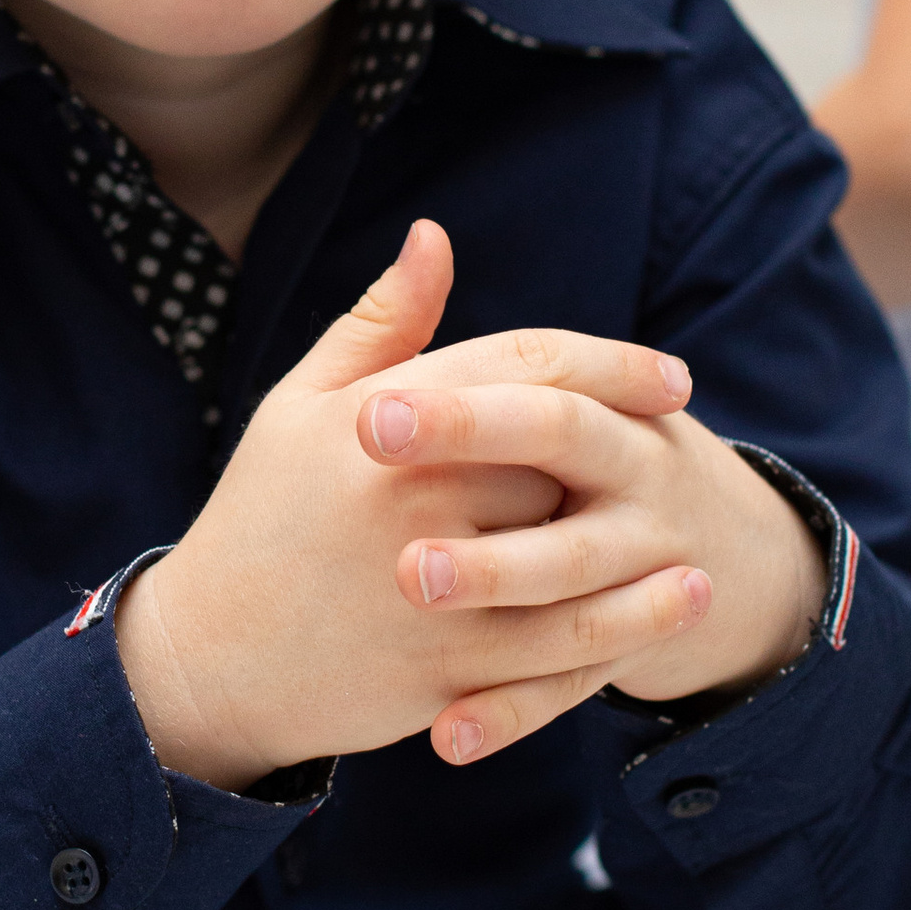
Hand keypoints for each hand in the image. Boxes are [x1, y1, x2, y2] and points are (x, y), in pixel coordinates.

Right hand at [116, 218, 733, 789]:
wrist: (208, 657)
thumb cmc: (262, 515)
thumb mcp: (298, 407)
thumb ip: (381, 324)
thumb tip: (436, 235)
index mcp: (380, 424)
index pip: (523, 371)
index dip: (609, 367)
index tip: (671, 379)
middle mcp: (409, 503)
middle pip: (554, 460)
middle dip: (619, 454)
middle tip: (682, 449)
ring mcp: (427, 594)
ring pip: (568, 570)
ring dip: (644, 566)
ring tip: (702, 558)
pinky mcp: (438, 673)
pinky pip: (548, 658)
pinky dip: (614, 639)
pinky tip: (659, 623)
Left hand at [359, 316, 825, 760]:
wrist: (739, 569)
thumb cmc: (596, 466)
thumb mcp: (553, 404)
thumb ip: (470, 344)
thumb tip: (425, 234)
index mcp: (604, 404)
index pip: (543, 372)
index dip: (461, 387)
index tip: (371, 404)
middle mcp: (636, 472)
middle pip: (564, 445)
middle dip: (477, 443)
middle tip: (374, 449)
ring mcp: (644, 562)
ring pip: (570, 570)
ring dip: (494, 574)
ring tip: (408, 582)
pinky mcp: (629, 644)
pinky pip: (572, 682)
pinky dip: (512, 713)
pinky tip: (444, 736)